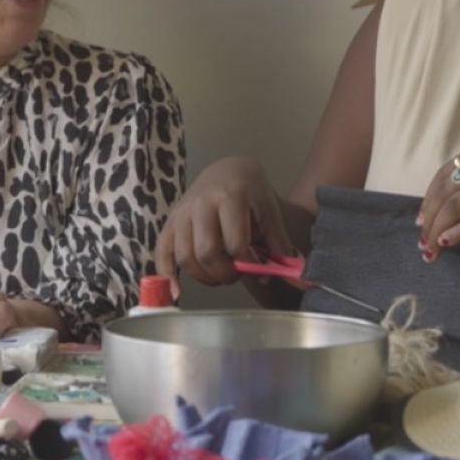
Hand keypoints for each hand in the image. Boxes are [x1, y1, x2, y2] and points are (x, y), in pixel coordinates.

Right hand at [154, 156, 294, 290]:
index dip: (250, 264)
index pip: (236, 244)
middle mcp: (201, 204)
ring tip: (219, 275)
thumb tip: (297, 278)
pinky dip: (167, 274)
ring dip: (203, 276)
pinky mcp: (171, 221)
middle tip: (237, 274)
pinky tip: (177, 290)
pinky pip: (162, 251)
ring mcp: (182, 212)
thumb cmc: (251, 191)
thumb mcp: (270, 212)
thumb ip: (280, 245)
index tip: (259, 267)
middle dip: (225, 274)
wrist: (228, 169)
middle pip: (207, 252)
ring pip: (184, 256)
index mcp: (229, 197)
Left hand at [417, 141, 459, 256]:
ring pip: (458, 206)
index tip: (420, 220)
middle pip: (447, 191)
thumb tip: (442, 208)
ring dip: (438, 231)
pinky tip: (448, 244)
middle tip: (421, 242)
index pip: (445, 173)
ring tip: (430, 251)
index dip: (428, 198)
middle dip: (429, 219)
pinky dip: (459, 233)